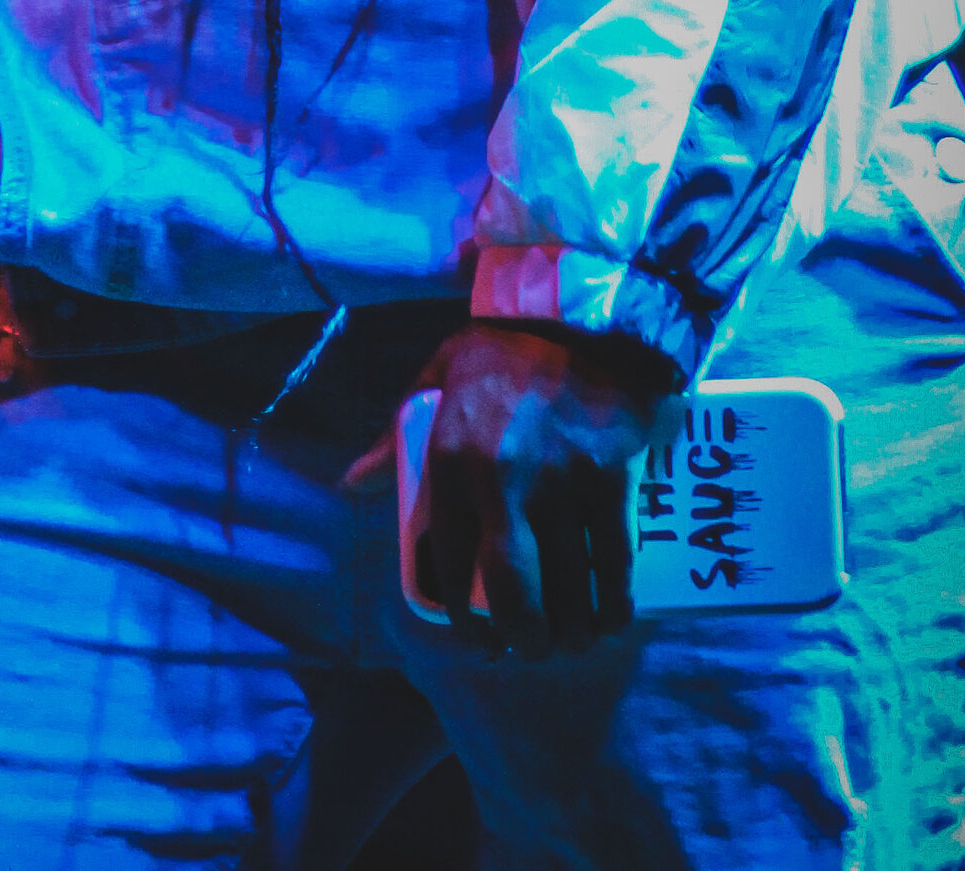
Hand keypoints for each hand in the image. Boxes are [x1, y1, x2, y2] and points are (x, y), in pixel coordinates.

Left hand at [346, 320, 672, 655]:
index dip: (464, 614)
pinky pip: (612, 559)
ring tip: (569, 643)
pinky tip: (609, 619)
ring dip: (570, 628)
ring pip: (567, 583)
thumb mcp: (436, 378)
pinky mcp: (610, 480)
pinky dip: (612, 601)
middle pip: (511, 587)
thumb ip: (395, 438)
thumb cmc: (501, 351)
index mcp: (452, 456)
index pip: (447, 557)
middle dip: (522, 635)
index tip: (477, 638)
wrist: (582, 315)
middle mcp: (503, 477)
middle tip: (529, 651)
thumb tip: (352, 488)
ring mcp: (561, 482)